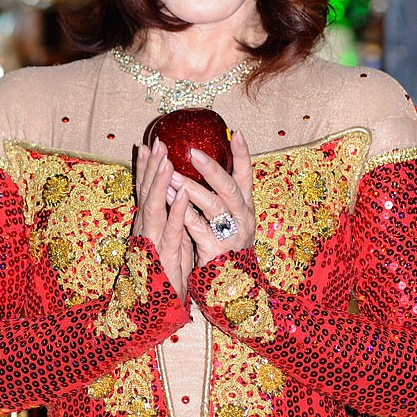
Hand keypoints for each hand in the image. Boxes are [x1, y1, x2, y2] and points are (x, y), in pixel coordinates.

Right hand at [133, 138, 193, 302]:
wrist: (150, 313)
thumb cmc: (163, 276)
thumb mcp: (167, 242)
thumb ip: (169, 221)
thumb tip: (177, 198)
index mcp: (148, 225)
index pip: (146, 191)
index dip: (147, 168)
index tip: (149, 144)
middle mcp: (147, 229)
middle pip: (146, 192)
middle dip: (151, 166)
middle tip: (156, 142)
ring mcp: (153, 242)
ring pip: (155, 207)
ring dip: (160, 182)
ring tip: (166, 159)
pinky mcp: (164, 257)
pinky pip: (172, 230)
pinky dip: (177, 210)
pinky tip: (184, 194)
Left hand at [176, 129, 254, 266]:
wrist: (232, 285)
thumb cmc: (226, 244)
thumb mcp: (231, 218)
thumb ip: (223, 195)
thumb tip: (208, 163)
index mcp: (245, 205)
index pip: (247, 174)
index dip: (243, 153)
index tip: (236, 131)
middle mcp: (242, 216)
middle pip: (229, 186)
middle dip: (211, 168)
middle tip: (192, 152)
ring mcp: (230, 233)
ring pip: (212, 205)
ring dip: (190, 188)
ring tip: (170, 174)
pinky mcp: (215, 249)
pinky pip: (198, 227)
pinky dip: (183, 212)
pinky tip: (169, 198)